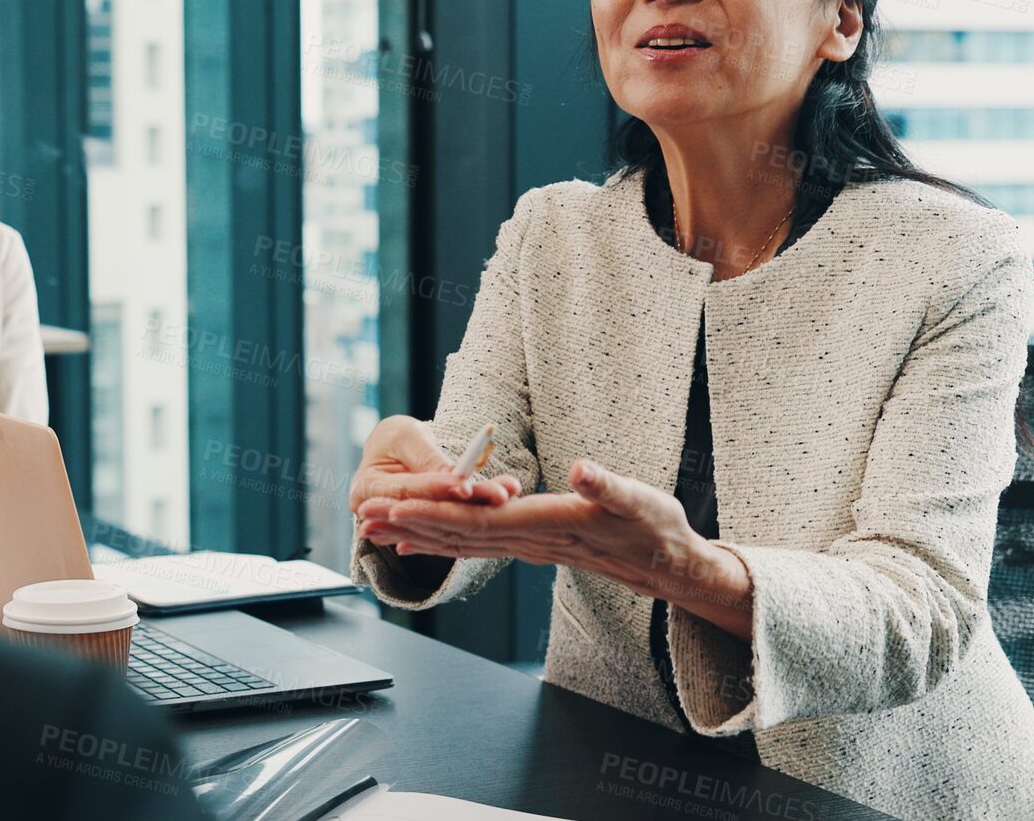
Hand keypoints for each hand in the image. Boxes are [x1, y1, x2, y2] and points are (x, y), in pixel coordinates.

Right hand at [349, 415, 520, 515]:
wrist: (395, 451)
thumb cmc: (394, 438)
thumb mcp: (405, 436)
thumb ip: (425, 457)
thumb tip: (452, 475)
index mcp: (365, 491)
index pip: (407, 492)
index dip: (438, 489)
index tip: (466, 486)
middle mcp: (383, 516)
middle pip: (431, 509)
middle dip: (470, 501)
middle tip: (502, 494)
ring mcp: (404, 525)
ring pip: (447, 514)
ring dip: (481, 504)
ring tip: (508, 493)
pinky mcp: (426, 525)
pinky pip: (453, 517)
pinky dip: (479, 506)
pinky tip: (503, 498)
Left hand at [356, 459, 754, 638]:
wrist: (668, 565)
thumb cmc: (657, 528)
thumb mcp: (641, 499)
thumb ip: (609, 485)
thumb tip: (581, 468)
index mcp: (549, 523)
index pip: (480, 520)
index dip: (435, 513)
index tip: (397, 505)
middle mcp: (530, 540)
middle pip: (458, 534)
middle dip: (409, 525)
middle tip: (364, 517)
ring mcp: (527, 546)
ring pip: (462, 541)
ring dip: (417, 533)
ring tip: (375, 527)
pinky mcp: (530, 544)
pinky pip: (476, 544)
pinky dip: (441, 541)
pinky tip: (415, 542)